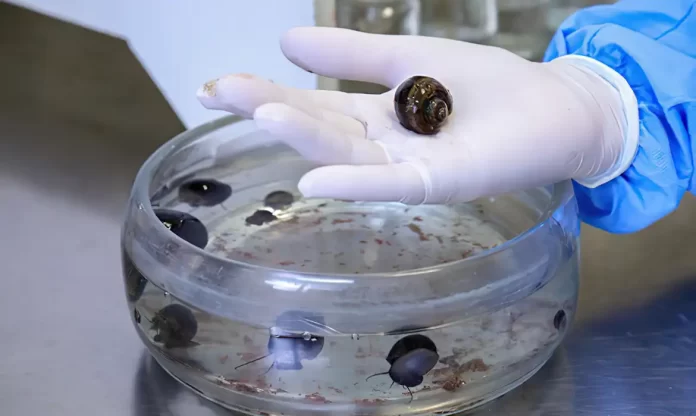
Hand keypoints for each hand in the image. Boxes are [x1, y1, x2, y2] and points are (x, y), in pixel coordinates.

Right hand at [197, 27, 627, 203]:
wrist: (551, 107)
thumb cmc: (485, 86)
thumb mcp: (407, 59)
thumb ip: (351, 53)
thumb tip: (285, 41)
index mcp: (373, 117)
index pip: (309, 106)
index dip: (262, 95)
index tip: (214, 85)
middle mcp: (381, 147)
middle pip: (317, 130)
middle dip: (268, 110)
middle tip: (218, 91)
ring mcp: (408, 167)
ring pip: (347, 154)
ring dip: (304, 138)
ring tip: (260, 114)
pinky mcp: (440, 181)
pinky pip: (391, 183)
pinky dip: (355, 182)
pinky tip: (316, 180)